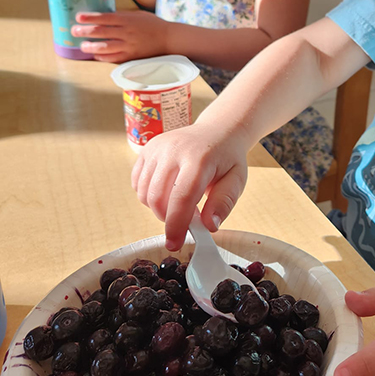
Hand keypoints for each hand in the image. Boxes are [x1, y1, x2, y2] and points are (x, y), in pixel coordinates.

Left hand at [71, 10, 168, 62]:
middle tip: (74, 31)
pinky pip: (114, 58)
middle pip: (101, 32)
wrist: (168, 39)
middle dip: (85, 31)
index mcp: (127, 20)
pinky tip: (96, 55)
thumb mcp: (137, 15)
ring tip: (82, 46)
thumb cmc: (152, 24)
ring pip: (105, 47)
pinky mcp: (131, 56)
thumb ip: (121, 16)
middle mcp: (126, 32)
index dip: (90, 18)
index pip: (104, 18)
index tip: (78, 17)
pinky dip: (103, 57)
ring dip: (91, 47)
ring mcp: (128, 46)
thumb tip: (103, 16)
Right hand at [131, 121, 248, 249]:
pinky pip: (137, 183)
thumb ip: (224, 203)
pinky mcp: (146, 149)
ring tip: (180, 202)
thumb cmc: (227, 158)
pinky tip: (167, 191)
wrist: (217, 131)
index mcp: (200, 158)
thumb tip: (209, 226)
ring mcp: (157, 148)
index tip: (174, 244)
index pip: (182, 198)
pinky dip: (148, 196)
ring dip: (158, 208)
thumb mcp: (237, 180)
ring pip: (144, 193)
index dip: (176, 225)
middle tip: (187, 218)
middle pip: (158, 198)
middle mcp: (174, 150)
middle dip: (168, 218)